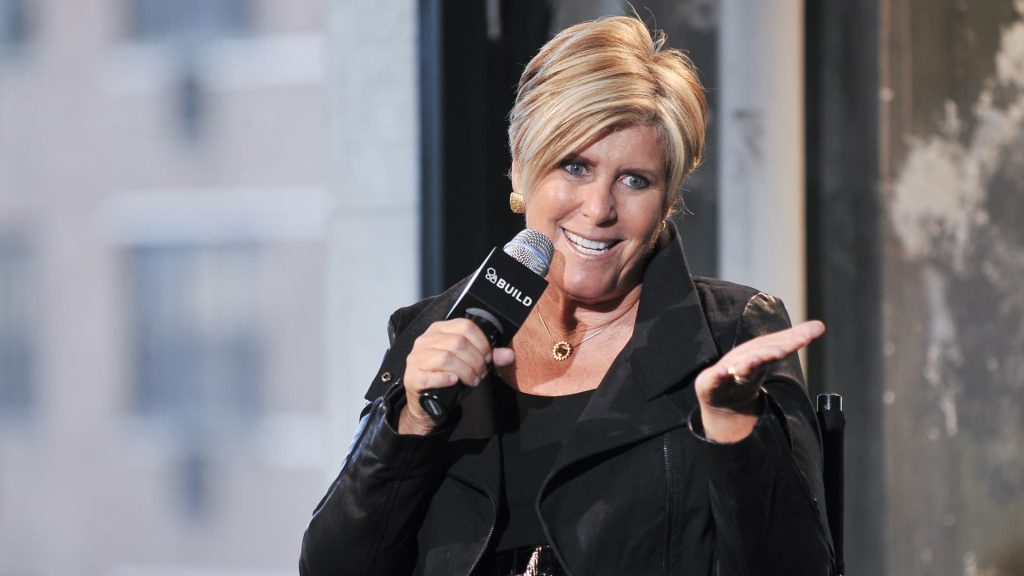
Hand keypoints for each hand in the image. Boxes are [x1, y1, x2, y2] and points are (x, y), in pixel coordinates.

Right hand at [398, 319, 515, 434]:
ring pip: (446, 358)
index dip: (482, 342)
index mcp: (439, 330)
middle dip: (476, 360)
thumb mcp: (471, 364)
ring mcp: (416, 359)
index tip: (488, 357)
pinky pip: (431, 376)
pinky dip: (446, 379)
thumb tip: (509, 354)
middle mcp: (425, 340)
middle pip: (458, 342)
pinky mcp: (412, 377)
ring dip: (466, 371)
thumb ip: (490, 358)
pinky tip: (454, 382)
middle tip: (481, 373)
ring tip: (472, 380)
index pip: (465, 326)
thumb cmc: (449, 378)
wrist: (426, 403)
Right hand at [695, 320, 824, 442]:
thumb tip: (820, 325)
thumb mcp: (769, 356)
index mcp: (759, 353)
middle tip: (782, 350)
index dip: (790, 342)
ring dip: (747, 363)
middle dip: (769, 351)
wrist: (723, 396)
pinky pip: (714, 381)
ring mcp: (726, 372)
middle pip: (758, 355)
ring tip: (756, 360)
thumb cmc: (745, 371)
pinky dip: (717, 376)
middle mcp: (743, 359)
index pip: (777, 346)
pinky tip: (720, 373)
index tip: (805, 338)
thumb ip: (792, 340)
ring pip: (739, 368)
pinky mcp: (710, 384)